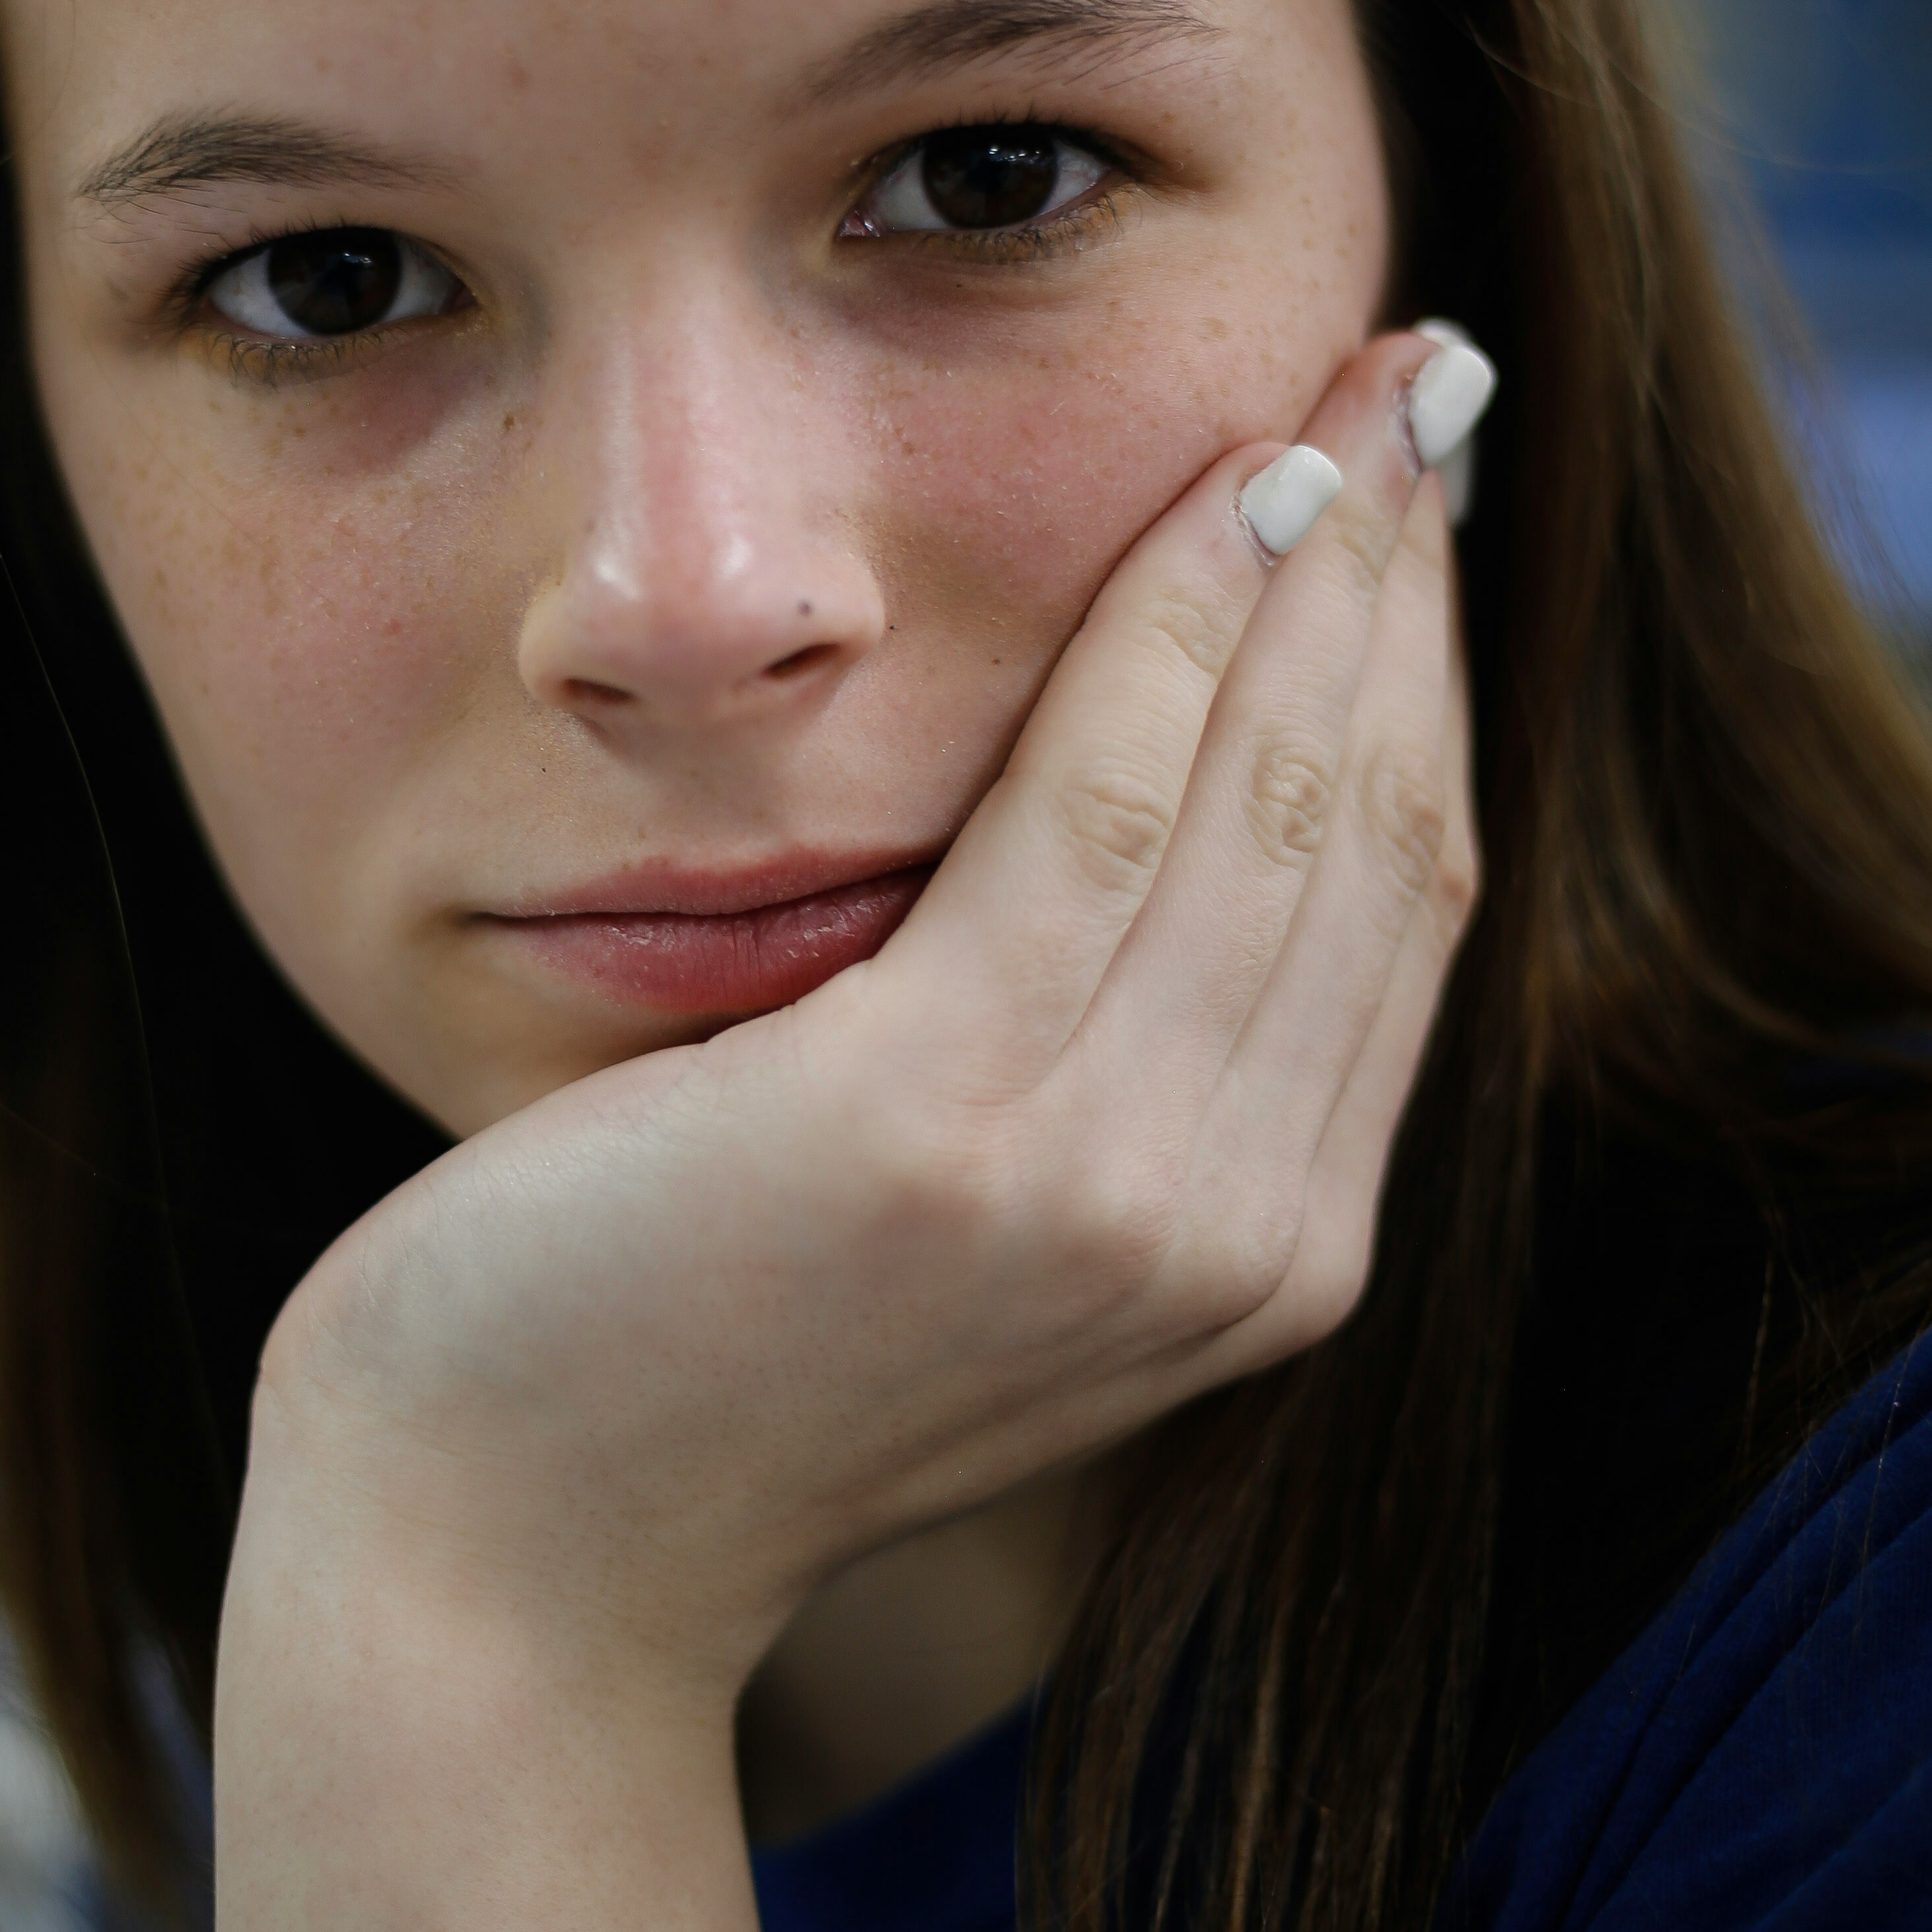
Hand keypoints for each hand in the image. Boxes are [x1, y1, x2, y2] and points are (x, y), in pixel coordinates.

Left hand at [241, 325, 1483, 1705]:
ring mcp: (1100, 1192)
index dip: (1425, 685)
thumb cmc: (696, 1343)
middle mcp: (1226, 1235)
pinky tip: (1214, 495)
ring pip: (1282, 801)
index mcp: (1256, 1259)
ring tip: (1352, 392)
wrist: (506, 1546)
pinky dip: (1181, 634)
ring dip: (1332, 571)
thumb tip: (1184, 813)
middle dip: (1414, 589)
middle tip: (1426, 385)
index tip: (1420, 505)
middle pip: (1379, 835)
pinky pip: (1106, 811)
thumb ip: (1108, 1067)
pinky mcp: (943, 1125)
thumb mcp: (966, 1214)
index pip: (1398, 909)